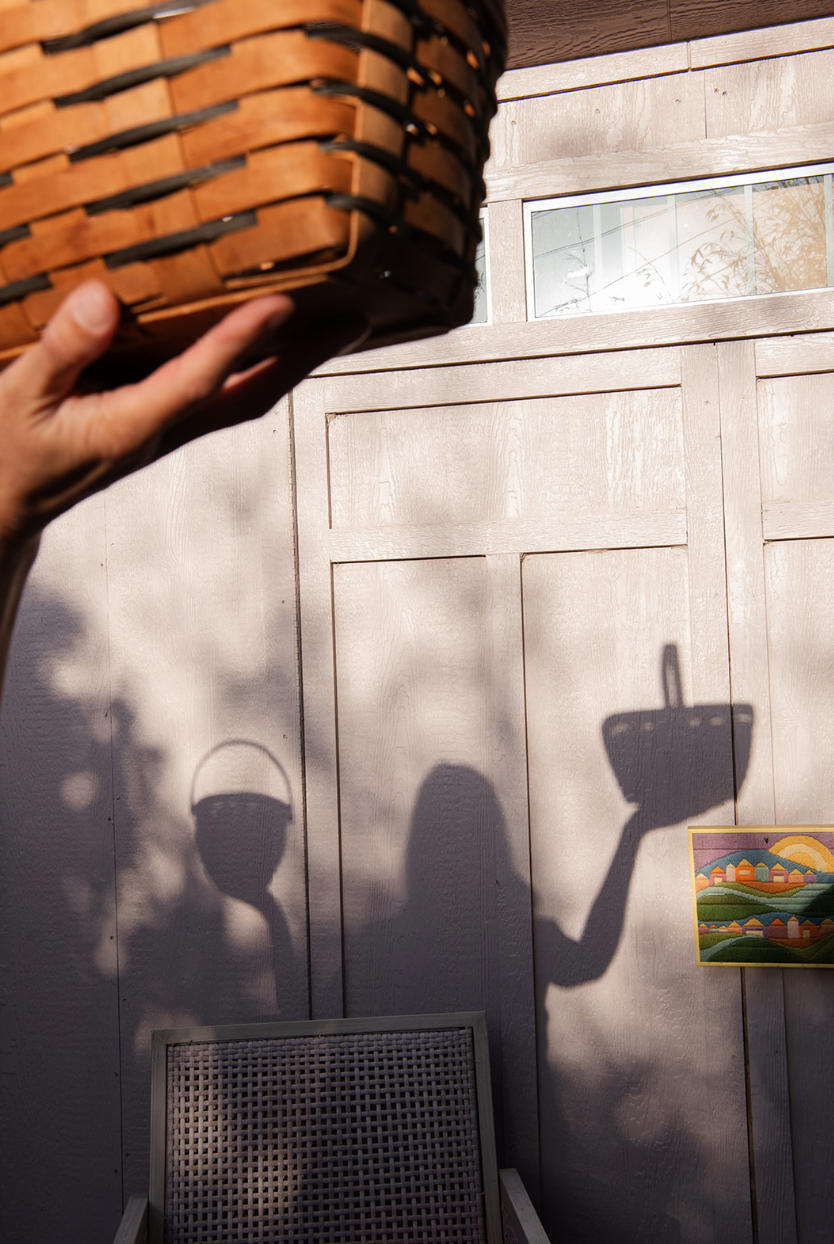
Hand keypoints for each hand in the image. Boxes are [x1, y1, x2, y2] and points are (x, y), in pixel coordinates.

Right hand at [0, 280, 366, 552]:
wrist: (8, 502)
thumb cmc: (11, 449)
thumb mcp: (18, 396)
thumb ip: (62, 350)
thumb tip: (104, 299)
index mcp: (128, 425)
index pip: (198, 380)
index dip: (241, 342)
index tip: (283, 305)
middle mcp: (162, 431)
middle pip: (250, 396)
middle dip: (304, 360)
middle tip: (354, 320)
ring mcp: (168, 430)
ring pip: (245, 396)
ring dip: (293, 364)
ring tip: (335, 325)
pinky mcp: (162, 423)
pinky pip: (224, 393)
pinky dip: (258, 366)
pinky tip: (271, 342)